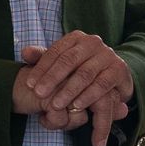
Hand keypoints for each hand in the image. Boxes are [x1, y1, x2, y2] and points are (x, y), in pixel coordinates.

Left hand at [13, 32, 134, 145]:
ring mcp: (107, 55)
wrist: (114, 76)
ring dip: (69, 91)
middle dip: (52, 79)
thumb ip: (42, 58)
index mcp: (76, 38)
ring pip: (85, 74)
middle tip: (39, 95)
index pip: (55, 52)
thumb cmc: (82, 70)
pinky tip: (77, 107)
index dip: (41, 68)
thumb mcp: (61, 64)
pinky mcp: (119, 70)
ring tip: (55, 106)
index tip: (30, 85)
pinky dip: (89, 97)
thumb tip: (25, 53)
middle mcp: (93, 43)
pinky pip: (102, 84)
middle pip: (69, 61)